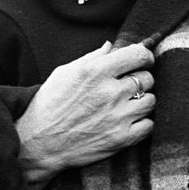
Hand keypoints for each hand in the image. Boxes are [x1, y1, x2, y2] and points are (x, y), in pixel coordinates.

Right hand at [15, 42, 155, 186]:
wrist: (37, 143)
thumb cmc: (48, 105)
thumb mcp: (64, 73)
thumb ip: (91, 58)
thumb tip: (111, 46)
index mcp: (95, 71)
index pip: (138, 54)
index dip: (144, 56)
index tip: (142, 61)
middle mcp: (109, 92)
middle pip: (148, 78)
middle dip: (141, 79)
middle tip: (129, 86)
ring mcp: (117, 116)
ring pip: (151, 101)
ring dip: (142, 102)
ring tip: (128, 105)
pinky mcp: (121, 138)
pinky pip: (149, 125)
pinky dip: (142, 123)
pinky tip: (128, 122)